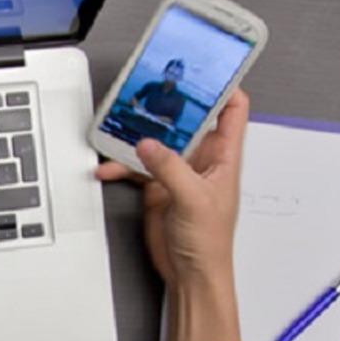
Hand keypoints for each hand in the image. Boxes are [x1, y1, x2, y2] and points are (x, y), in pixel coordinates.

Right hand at [96, 89, 249, 340]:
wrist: (189, 275)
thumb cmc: (209, 243)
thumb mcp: (194, 199)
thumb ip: (170, 167)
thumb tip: (148, 143)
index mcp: (224, 156)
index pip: (232, 108)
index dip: (223, 84)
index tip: (205, 65)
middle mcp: (202, 158)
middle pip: (187, 117)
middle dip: (167, 102)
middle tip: (149, 85)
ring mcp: (177, 170)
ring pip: (156, 138)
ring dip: (137, 133)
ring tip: (119, 125)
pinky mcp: (156, 185)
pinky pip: (134, 164)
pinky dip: (118, 164)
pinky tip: (107, 168)